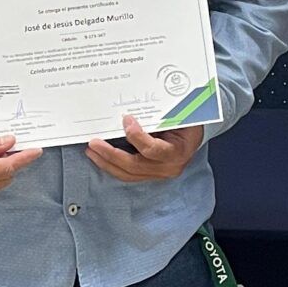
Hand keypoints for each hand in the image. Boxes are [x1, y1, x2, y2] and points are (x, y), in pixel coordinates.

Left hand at [87, 116, 203, 183]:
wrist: (196, 135)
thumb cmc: (187, 122)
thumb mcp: (179, 116)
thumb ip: (161, 116)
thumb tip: (133, 111)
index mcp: (178, 152)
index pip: (152, 149)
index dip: (136, 136)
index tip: (126, 119)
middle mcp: (169, 167)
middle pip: (134, 165)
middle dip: (111, 154)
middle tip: (94, 143)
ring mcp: (159, 174)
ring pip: (128, 174)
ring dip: (106, 163)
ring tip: (91, 152)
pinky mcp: (150, 176)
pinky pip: (128, 174)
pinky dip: (112, 166)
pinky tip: (100, 158)